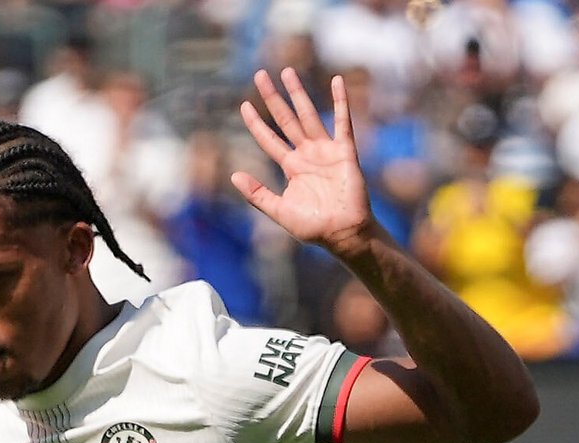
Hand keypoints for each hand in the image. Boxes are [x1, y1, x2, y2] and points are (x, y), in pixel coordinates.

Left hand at [232, 69, 375, 258]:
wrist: (344, 234)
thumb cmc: (314, 227)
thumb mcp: (280, 211)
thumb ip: (257, 194)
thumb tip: (233, 175)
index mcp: (291, 168)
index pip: (269, 140)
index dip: (256, 123)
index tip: (244, 105)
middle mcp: (307, 155)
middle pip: (285, 120)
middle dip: (273, 98)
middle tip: (260, 75)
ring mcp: (326, 151)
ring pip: (308, 115)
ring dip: (298, 93)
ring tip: (287, 72)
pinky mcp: (345, 152)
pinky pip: (343, 122)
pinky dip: (341, 101)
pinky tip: (337, 81)